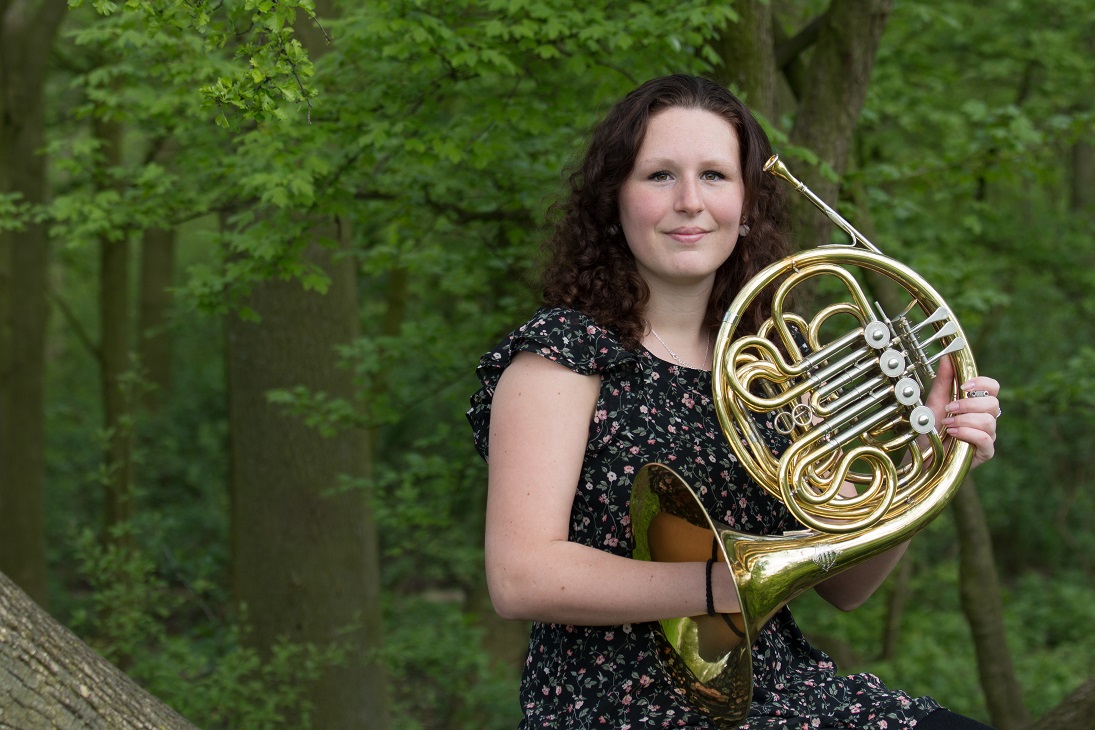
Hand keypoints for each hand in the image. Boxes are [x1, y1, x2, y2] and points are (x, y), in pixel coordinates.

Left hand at [925, 355, 999, 469]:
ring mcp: (987, 435)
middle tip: (950, 408)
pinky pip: (986, 439)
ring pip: (989, 421)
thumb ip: (944, 381)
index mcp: (976, 403)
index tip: (964, 386)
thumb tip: (947, 356)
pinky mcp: (985, 452)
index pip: (993, 387)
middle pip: (994, 403)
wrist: (920, 454)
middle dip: (969, 404)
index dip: (982, 384)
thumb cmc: (929, 429)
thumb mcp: (934, 402)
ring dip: (965, 420)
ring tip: (948, 424)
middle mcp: (985, 418)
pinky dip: (968, 433)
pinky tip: (953, 433)